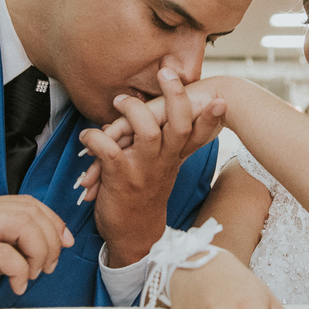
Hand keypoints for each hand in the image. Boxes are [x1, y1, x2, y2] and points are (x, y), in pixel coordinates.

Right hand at [0, 195, 73, 308]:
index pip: (28, 202)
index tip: (64, 244)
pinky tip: (16, 286)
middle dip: (50, 240)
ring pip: (21, 225)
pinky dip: (20, 271)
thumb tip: (49, 244)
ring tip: (32, 275)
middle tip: (47, 266)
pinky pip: (5, 254)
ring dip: (38, 252)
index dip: (54, 221)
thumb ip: (8, 243)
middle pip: (30, 212)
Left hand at [78, 69, 224, 265]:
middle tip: (168, 72)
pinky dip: (94, 138)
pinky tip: (87, 137)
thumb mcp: (162, 169)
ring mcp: (144, 168)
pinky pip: (108, 148)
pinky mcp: (121, 176)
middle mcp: (164, 161)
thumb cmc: (146, 196)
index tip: (221, 100)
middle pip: (179, 123)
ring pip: (146, 130)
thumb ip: (163, 144)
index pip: (199, 134)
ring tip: (119, 100)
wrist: (135, 236)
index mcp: (175, 157)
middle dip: (176, 95)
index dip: (211, 117)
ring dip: (131, 110)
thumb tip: (154, 114)